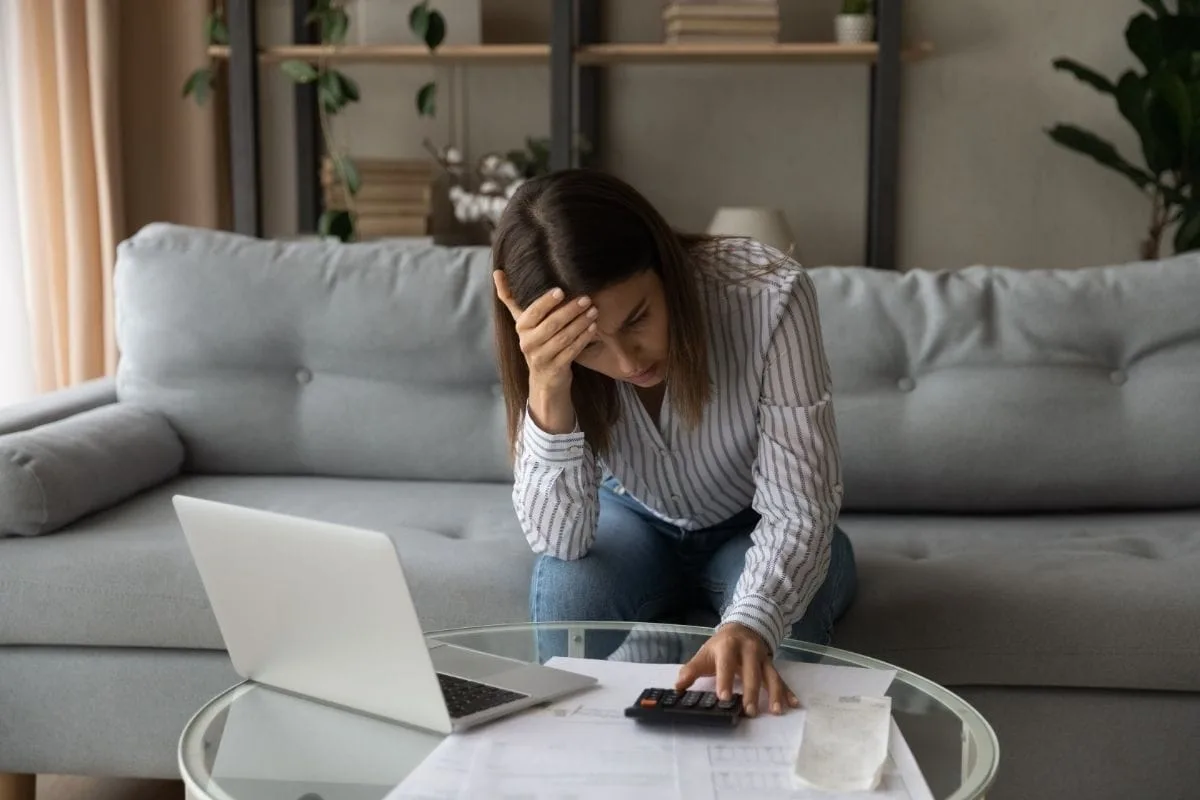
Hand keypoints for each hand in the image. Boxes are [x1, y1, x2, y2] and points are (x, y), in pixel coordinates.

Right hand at [493, 270, 598, 396]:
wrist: (544, 378)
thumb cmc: (536, 341)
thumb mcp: (524, 321)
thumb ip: (510, 297)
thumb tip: (497, 271)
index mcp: (521, 328)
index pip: (533, 312)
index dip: (546, 302)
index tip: (561, 290)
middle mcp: (527, 343)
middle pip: (551, 324)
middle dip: (570, 310)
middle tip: (586, 299)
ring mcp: (541, 358)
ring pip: (563, 338)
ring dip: (580, 323)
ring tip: (593, 311)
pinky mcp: (555, 369)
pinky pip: (571, 352)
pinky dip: (583, 338)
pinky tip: (593, 328)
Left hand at [675, 623, 799, 716]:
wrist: (743, 627)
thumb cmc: (721, 646)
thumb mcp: (705, 653)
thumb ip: (692, 670)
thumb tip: (677, 687)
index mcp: (729, 647)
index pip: (726, 664)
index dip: (725, 680)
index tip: (724, 698)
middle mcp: (749, 651)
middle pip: (751, 672)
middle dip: (751, 692)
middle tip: (749, 711)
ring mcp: (763, 659)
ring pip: (770, 676)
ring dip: (774, 694)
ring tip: (776, 712)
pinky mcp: (772, 666)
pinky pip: (781, 679)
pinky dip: (787, 692)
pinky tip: (793, 704)